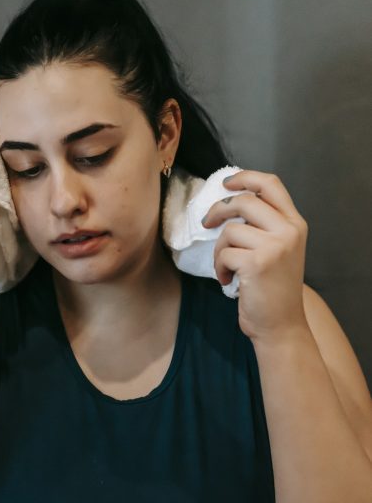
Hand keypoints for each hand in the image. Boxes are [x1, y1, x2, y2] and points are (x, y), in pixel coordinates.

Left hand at [202, 170, 308, 342]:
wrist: (281, 325)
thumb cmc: (272, 288)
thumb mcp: (278, 249)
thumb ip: (263, 224)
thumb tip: (228, 201)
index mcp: (294, 223)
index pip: (271, 184)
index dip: (245, 177)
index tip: (225, 183)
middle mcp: (289, 230)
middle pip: (244, 200)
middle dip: (218, 210)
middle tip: (207, 223)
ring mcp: (275, 246)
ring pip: (230, 230)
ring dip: (219, 250)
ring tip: (227, 267)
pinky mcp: (257, 262)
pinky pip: (224, 253)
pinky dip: (220, 268)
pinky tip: (229, 281)